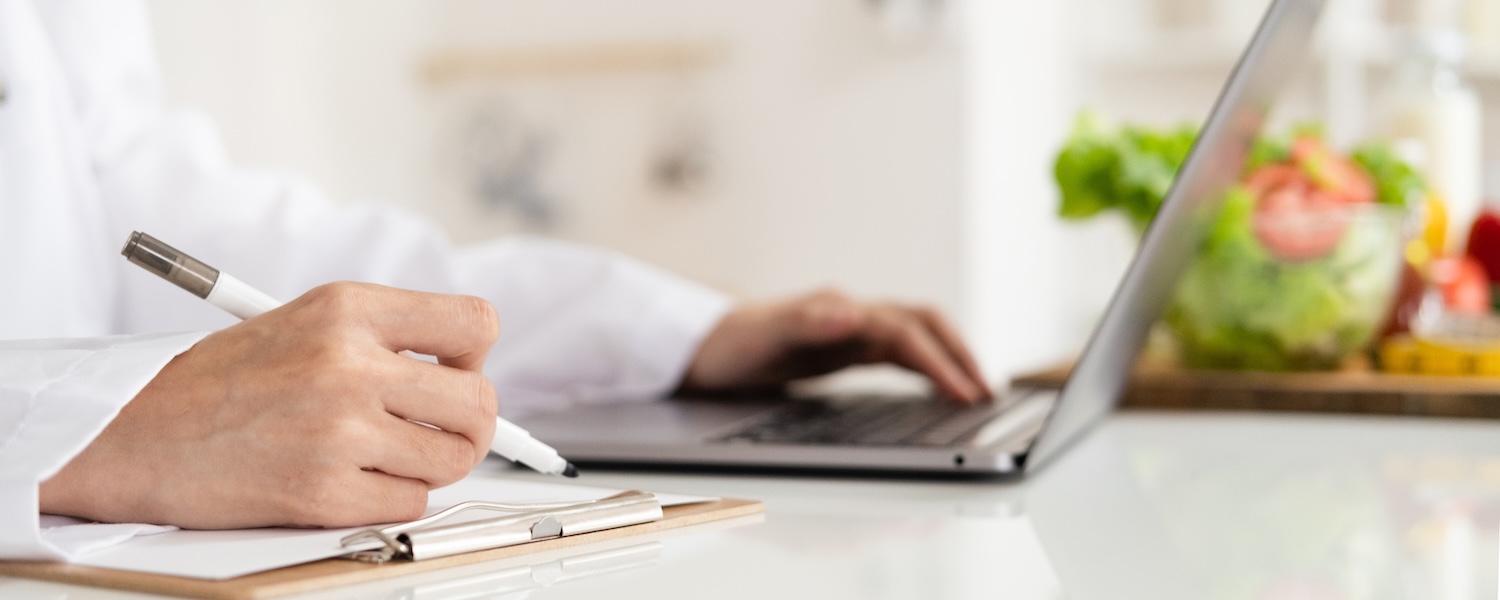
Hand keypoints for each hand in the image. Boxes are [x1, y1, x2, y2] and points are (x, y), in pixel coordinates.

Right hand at [39, 283, 500, 528]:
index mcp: (348, 309)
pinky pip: (411, 504)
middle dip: (470, 425)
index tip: (454, 373)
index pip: (475, 324)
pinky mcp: (324, 492)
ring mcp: (339, 430)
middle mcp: (349, 364)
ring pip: (453, 459)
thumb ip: (384, 337)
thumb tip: (468, 374)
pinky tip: (350, 479)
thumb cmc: (218, 381)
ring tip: (384, 454)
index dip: (474, 357)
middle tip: (438, 430)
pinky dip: (391, 499)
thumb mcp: (303, 321)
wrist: (132, 434)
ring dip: (430, 465)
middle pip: (480, 402)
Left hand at [680, 289, 989, 401]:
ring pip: (918, 338)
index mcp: (840, 312)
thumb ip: (805, 322)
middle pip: (925, 326)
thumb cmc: (730, 344)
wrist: (702, 346)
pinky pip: (901, 353)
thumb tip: (851, 312)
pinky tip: (940, 390)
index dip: (939, 363)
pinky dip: (928, 368)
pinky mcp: (846, 346)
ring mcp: (851, 330)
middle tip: (990, 394)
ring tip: (979, 393)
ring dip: (951, 360)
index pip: (906, 334)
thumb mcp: (762, 337)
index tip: (964, 394)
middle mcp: (852, 316)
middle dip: (961, 355)